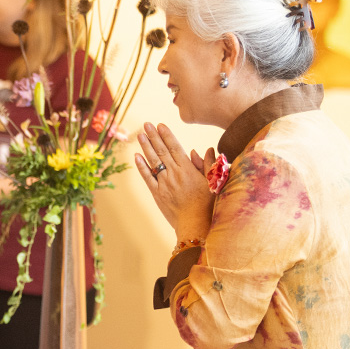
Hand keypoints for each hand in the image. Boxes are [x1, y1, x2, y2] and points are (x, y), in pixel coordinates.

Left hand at [135, 122, 213, 239]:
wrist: (195, 224)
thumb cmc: (207, 204)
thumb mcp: (213, 182)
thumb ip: (208, 165)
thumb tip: (204, 149)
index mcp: (188, 170)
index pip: (175, 147)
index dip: (167, 135)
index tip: (160, 125)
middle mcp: (174, 174)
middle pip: (162, 151)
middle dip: (153, 136)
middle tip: (146, 124)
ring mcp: (164, 184)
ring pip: (153, 162)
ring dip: (146, 147)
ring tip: (140, 135)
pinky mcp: (157, 194)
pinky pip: (147, 177)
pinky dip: (142, 166)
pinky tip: (136, 156)